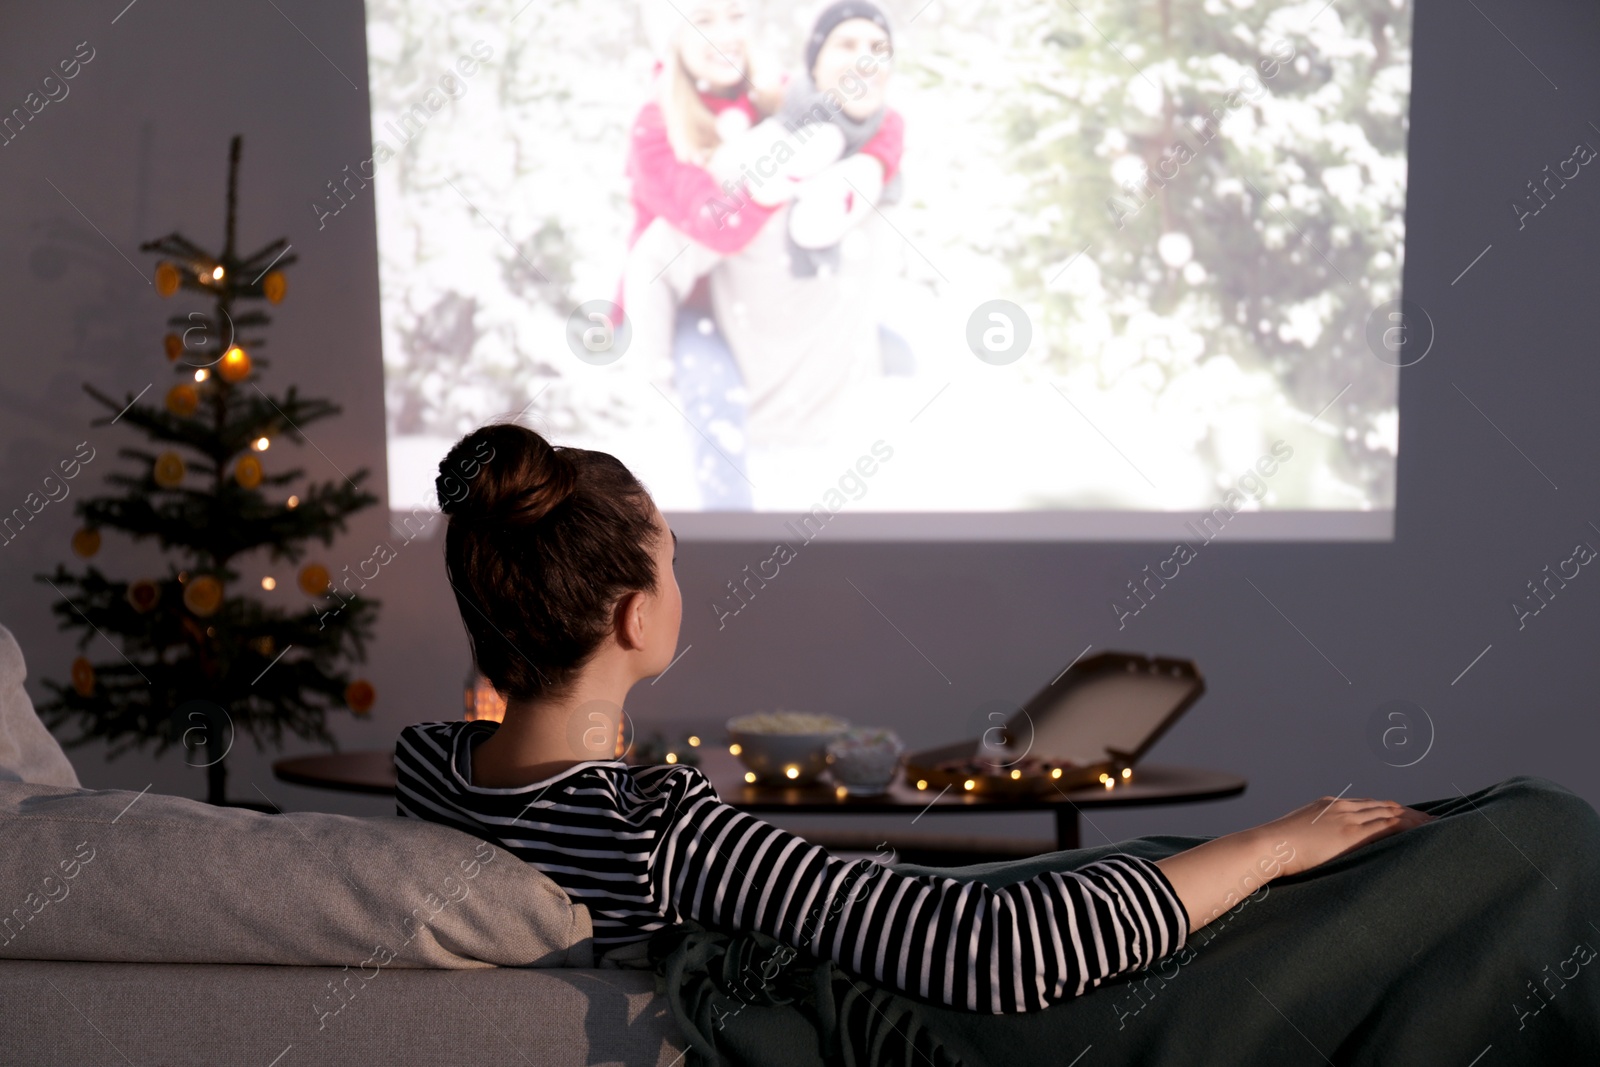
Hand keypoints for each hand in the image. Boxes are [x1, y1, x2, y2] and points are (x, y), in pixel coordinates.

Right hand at [1260, 795, 1434, 877]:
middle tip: (1429, 820)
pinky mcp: (1352, 834)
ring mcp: (1347, 818)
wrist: (1267, 846)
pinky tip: (1425, 832)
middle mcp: (1341, 807)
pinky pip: (1389, 826)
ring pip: (1391, 814)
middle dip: (1408, 813)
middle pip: (1383, 806)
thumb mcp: (1294, 840)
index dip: (1387, 810)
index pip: (1366, 805)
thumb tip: (1309, 855)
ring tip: (1435, 826)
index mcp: (1327, 806)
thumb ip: (1309, 842)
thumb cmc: (1274, 851)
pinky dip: (1410, 826)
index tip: (1403, 816)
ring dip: (1415, 819)